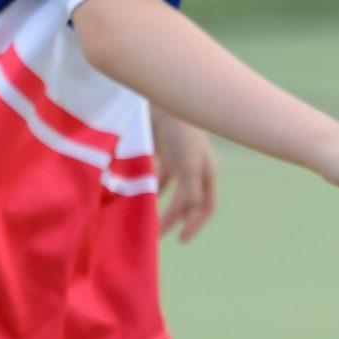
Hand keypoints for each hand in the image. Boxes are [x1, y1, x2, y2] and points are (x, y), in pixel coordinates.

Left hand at [152, 109, 218, 243]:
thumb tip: (188, 216)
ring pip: (168, 187)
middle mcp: (193, 165)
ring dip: (157, 202)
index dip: (195, 224)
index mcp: (206, 171)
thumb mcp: (190, 168)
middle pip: (185, 199)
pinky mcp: (159, 147)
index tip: (180, 240)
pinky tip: (132, 192)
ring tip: (143, 216)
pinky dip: (145, 183)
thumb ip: (191, 194)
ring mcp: (176, 156)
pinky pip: (153, 171)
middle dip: (172, 218)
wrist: (165, 98)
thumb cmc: (182, 134)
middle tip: (155, 235)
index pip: (206, 205)